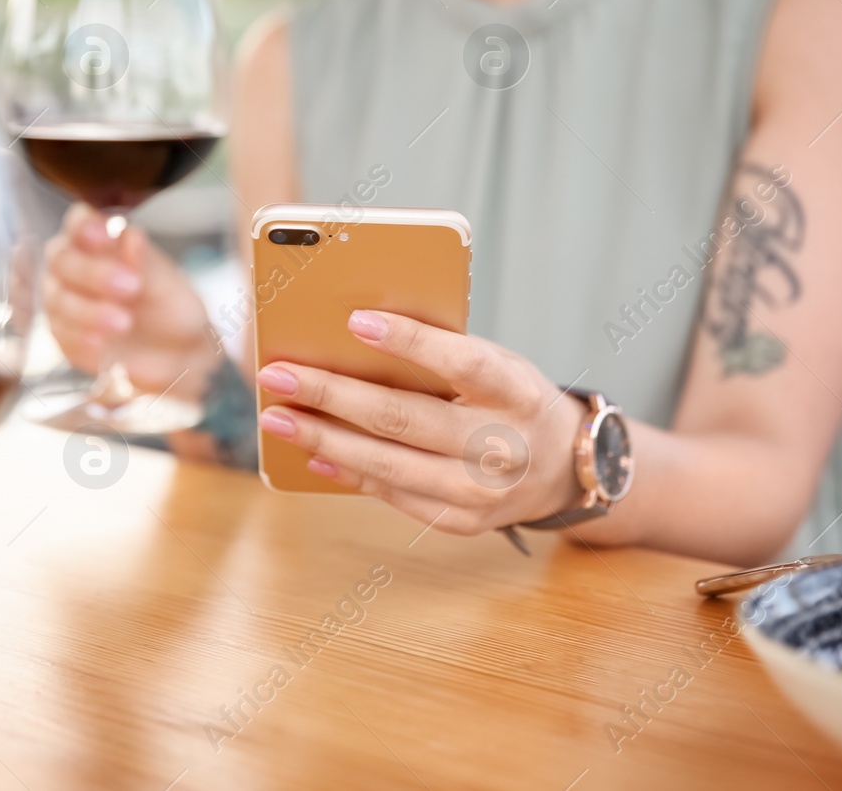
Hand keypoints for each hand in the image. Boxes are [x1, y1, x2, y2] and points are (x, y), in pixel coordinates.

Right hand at [41, 203, 219, 397]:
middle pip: (62, 259)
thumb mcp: (164, 282)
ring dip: (89, 311)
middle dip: (93, 273)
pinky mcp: (64, 335)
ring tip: (124, 323)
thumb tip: (131, 236)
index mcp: (97, 240)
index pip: (78, 222)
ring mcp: (63, 301)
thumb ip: (143, 261)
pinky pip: (62, 335)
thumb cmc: (167, 305)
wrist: (175, 352)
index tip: (103, 235)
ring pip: (58, 300)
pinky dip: (82, 338)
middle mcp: (73, 265)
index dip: (84, 226)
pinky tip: (103, 344)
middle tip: (130, 286)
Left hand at [254, 310, 587, 535]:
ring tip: (278, 417)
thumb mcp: (498, 364)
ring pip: (388, 464)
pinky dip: (349, 472)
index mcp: (515, 391)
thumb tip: (354, 337)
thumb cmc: (512, 399)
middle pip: (404, 418)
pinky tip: (314, 451)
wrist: (563, 466)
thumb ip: (443, 353)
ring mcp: (481, 491)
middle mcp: (502, 445)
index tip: (356, 321)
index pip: (461, 362)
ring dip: (324, 438)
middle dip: (332, 394)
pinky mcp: (461, 520)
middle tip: (278, 374)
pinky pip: (394, 495)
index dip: (409, 341)